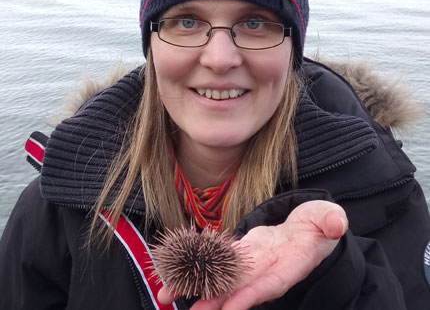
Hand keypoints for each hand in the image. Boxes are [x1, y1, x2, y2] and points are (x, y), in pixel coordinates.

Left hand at [158, 200, 347, 309]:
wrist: (308, 229)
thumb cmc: (320, 225)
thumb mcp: (329, 218)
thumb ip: (332, 221)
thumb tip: (336, 224)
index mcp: (291, 264)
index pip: (270, 283)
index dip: (251, 294)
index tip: (231, 307)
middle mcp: (268, 269)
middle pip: (240, 288)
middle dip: (216, 301)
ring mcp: (253, 262)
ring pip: (223, 276)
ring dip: (197, 285)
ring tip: (169, 293)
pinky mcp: (243, 251)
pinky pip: (219, 258)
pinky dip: (200, 263)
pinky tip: (178, 268)